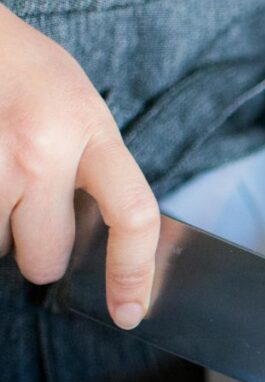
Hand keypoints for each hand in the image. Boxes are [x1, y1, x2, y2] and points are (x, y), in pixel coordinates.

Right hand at [0, 4, 158, 328]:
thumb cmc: (24, 70)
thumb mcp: (79, 107)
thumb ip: (94, 167)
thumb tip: (100, 242)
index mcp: (90, 129)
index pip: (134, 216)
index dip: (134, 273)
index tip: (130, 312)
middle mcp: (41, 150)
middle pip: (45, 258)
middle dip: (38, 251)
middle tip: (29, 212)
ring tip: (0, 179)